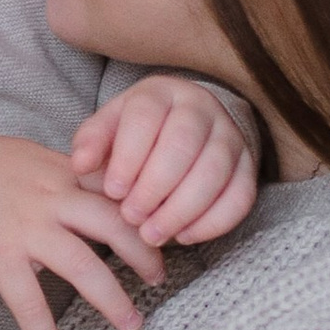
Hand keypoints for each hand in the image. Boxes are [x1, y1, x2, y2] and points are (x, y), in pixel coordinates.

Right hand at [0, 129, 161, 329]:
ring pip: (86, 267)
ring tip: (131, 325)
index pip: (119, 190)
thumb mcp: (28, 155)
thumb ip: (64, 174)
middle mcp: (53, 198)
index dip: (146, 211)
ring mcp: (27, 229)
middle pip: (118, 226)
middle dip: (146, 255)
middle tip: (160, 279)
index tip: (164, 229)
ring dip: (113, 300)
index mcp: (63, 172)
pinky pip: (30, 303)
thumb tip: (95, 189)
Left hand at [71, 76, 260, 248]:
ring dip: (181, 210)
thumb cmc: (138, 133)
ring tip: (151, 235)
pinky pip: (240, 196)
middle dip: (155, 187)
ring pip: (214, 172)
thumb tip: (81, 164)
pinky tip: (184, 237)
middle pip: (183, 144)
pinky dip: (213, 222)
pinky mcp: (248, 166)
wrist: (186, 125)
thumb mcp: (109, 128)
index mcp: (160, 93)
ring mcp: (229, 135)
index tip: (113, 191)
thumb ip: (92, 143)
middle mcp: (200, 108)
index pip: (146, 117)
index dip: (128, 157)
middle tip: (131, 217)